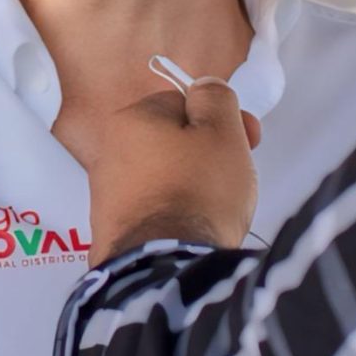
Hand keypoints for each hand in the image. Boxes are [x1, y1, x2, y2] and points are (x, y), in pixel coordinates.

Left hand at [83, 76, 260, 260]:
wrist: (165, 268)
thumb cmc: (199, 192)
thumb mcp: (221, 132)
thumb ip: (215, 98)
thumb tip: (203, 88)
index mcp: (131, 120)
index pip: (183, 103)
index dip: (220, 119)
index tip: (248, 141)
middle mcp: (109, 153)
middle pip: (171, 142)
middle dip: (206, 155)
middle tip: (234, 179)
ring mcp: (106, 196)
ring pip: (164, 178)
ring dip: (192, 187)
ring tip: (216, 212)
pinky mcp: (112, 233)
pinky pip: (154, 212)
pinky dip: (175, 216)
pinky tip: (193, 231)